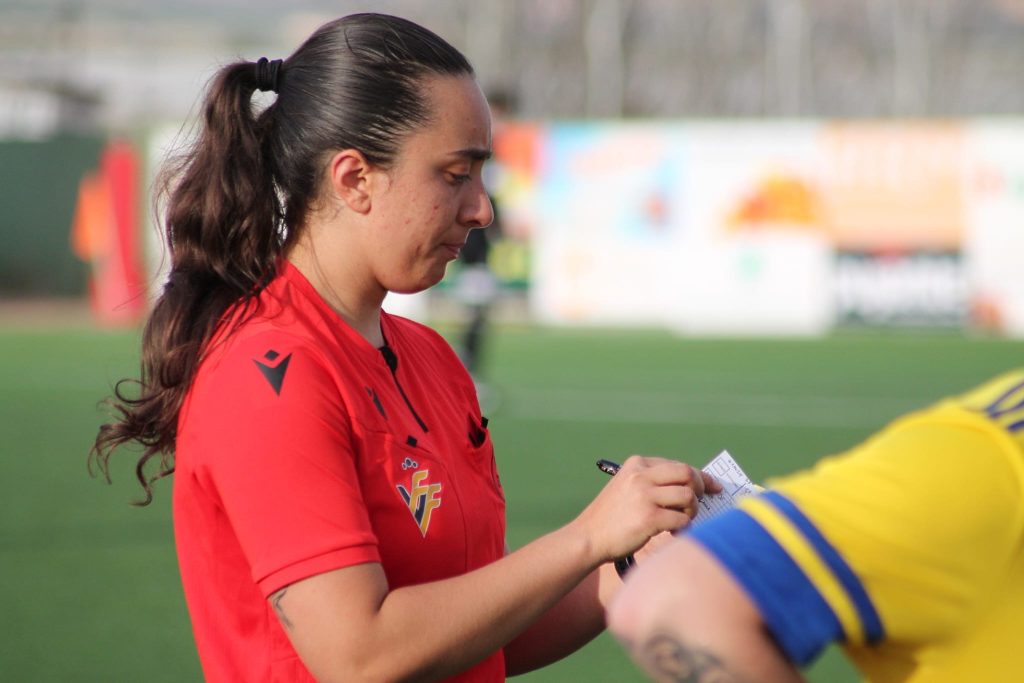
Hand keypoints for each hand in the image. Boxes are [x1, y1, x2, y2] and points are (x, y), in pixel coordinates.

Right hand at [574, 456, 721, 562]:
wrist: (588, 537)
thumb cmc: (611, 516)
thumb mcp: (627, 486)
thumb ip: (653, 482)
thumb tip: (690, 485)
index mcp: (637, 464)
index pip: (678, 465)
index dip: (700, 476)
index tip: (712, 486)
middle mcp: (641, 475)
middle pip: (687, 475)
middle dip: (700, 489)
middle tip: (699, 504)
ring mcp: (644, 496)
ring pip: (688, 497)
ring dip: (691, 511)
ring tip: (680, 521)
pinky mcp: (649, 518)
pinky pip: (682, 520)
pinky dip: (683, 528)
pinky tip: (673, 533)